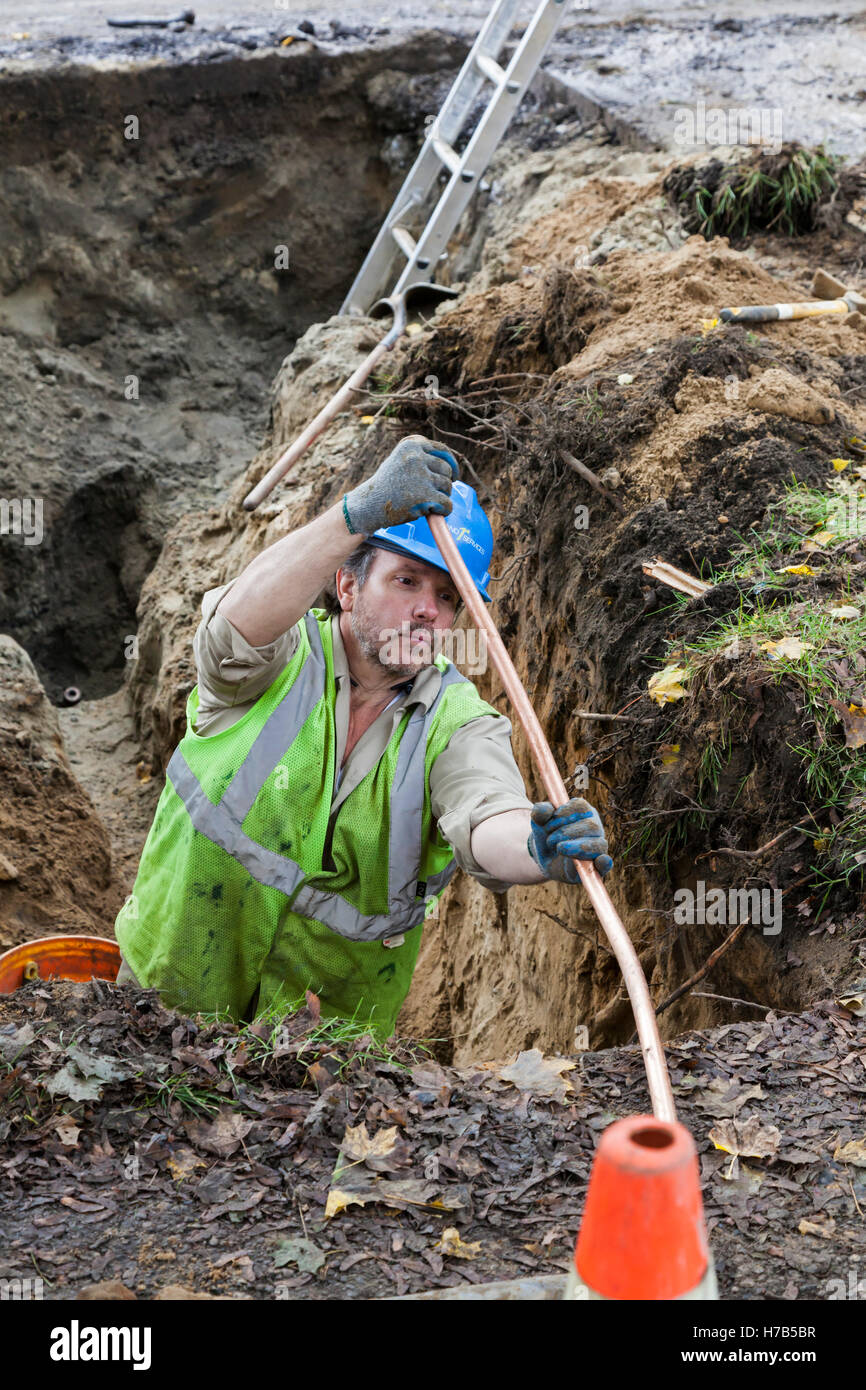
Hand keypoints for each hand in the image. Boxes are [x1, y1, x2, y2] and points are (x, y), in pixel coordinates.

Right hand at [343, 435, 457, 535]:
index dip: (451, 463)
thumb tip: (452, 467)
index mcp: (411, 445)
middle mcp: (416, 457)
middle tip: (435, 493)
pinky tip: (434, 513)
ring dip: (442, 497)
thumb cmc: (386, 485)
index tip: (454, 475)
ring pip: (447, 486)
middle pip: (446, 469)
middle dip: (445, 483)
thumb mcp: (399, 460)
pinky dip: (444, 511)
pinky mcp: (425, 496)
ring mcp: (420, 476)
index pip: (442, 450)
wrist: (368, 505)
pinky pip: (447, 504)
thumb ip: (421, 458)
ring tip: (427, 502)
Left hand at [527, 797, 612, 882]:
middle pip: (590, 825)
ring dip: (576, 847)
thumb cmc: (546, 834)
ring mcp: (598, 846)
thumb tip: (545, 810)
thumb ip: (540, 813)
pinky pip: (606, 863)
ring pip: (598, 844)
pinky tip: (599, 861)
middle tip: (549, 840)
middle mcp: (595, 827)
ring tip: (559, 849)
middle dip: (565, 833)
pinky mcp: (595, 866)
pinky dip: (604, 863)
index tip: (548, 823)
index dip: (563, 814)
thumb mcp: (538, 822)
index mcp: (583, 811)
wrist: (545, 856)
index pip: (581, 806)